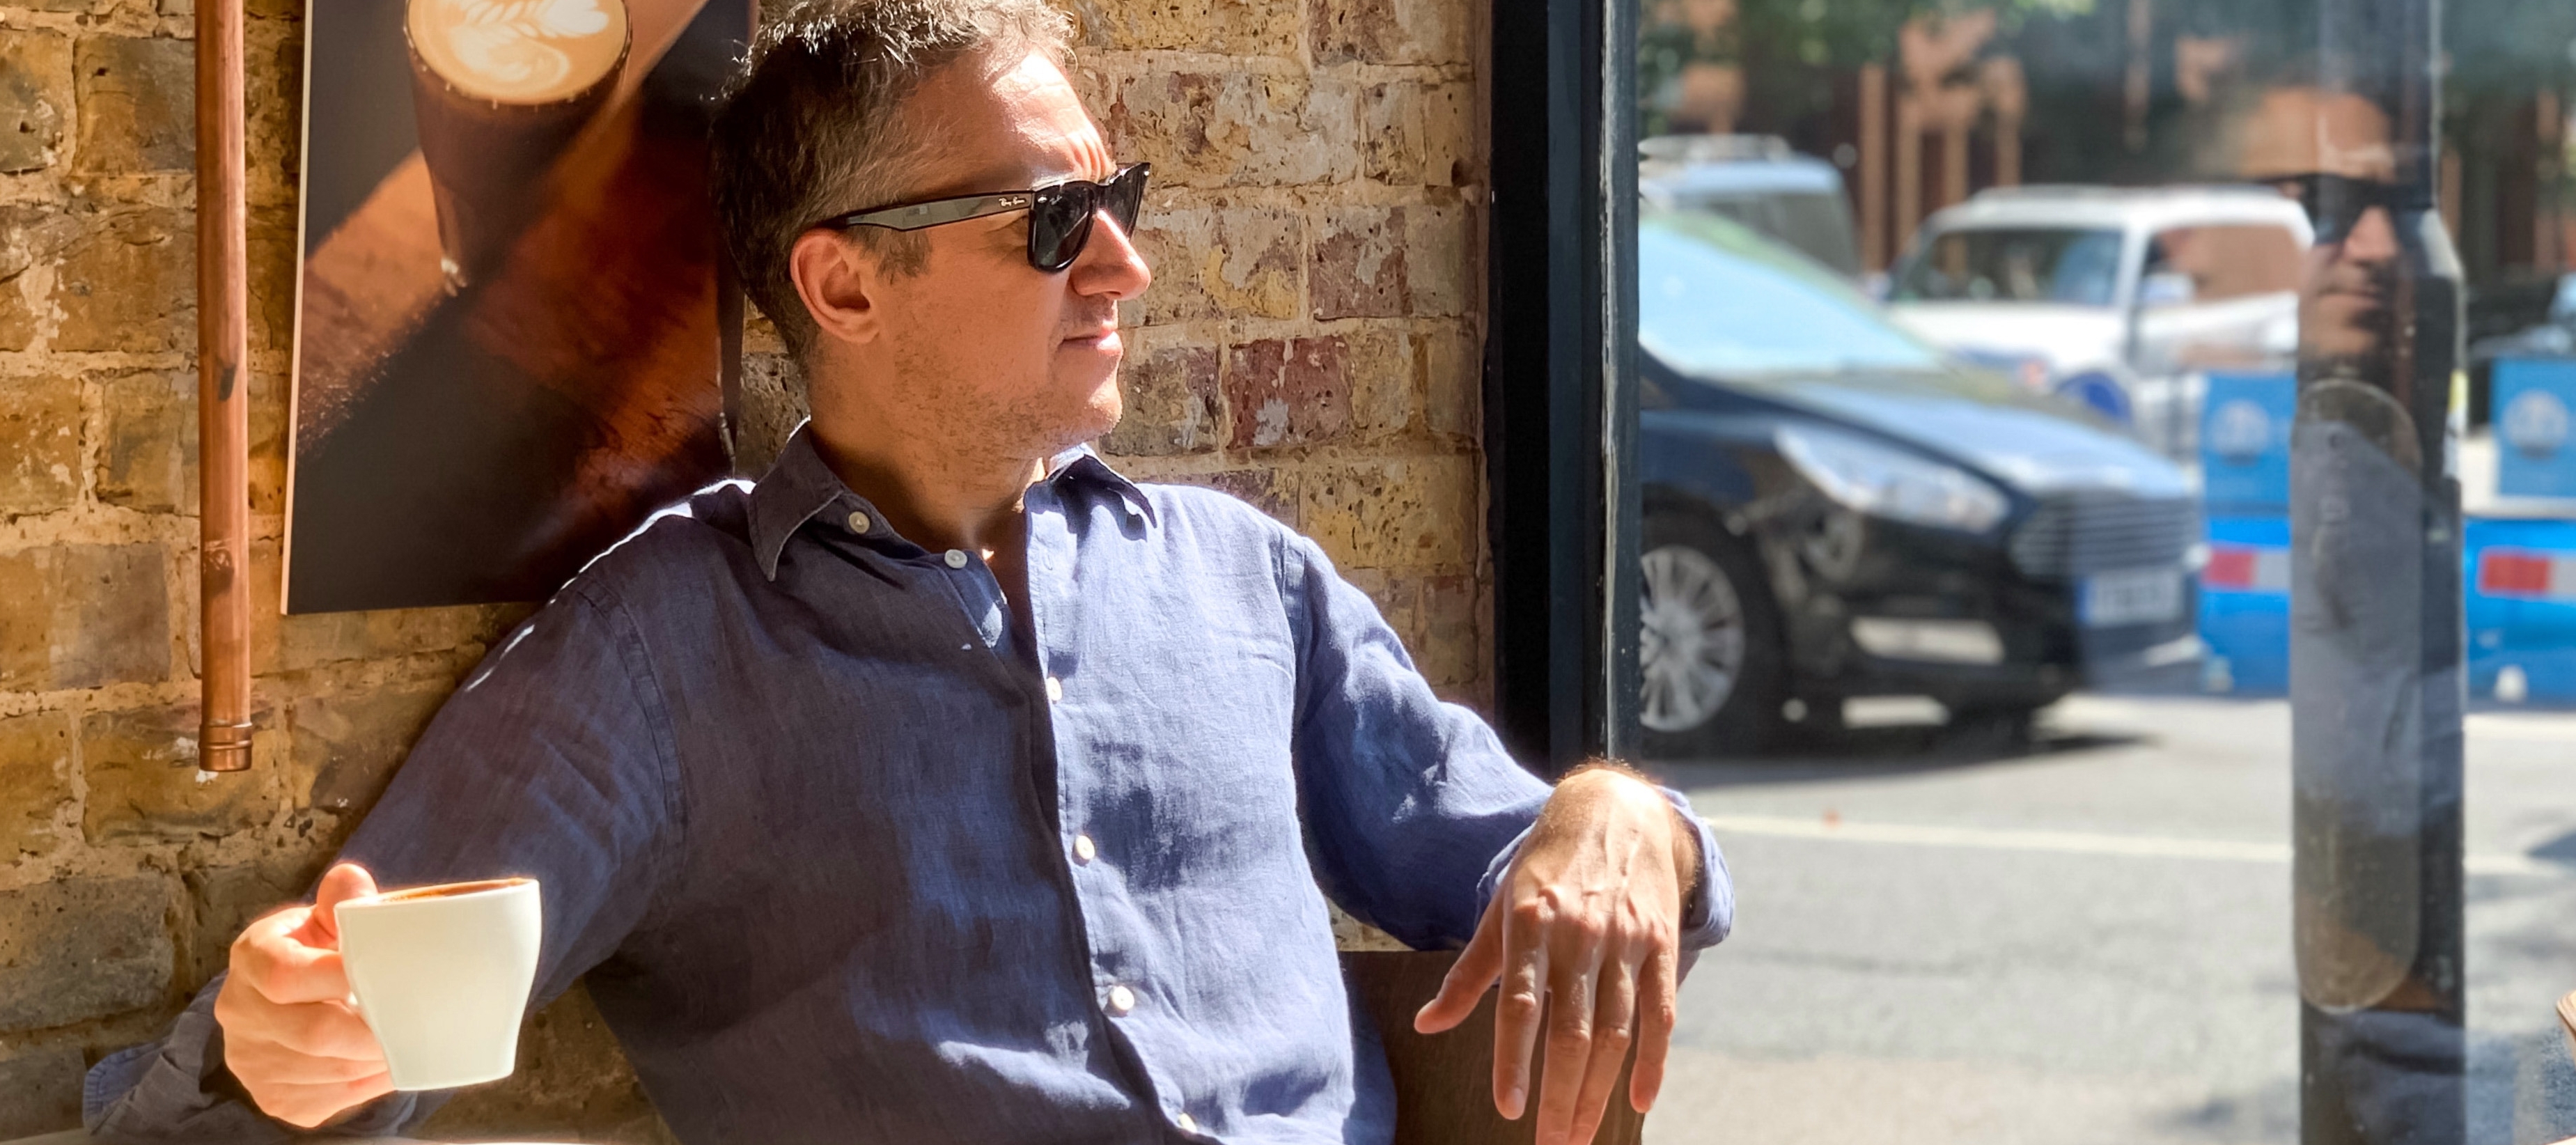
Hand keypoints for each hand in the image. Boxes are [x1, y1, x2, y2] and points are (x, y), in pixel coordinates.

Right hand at [212, 863, 394, 1127]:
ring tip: (406, 1041)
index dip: (337, 979)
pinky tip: (382, 1063)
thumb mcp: (328, 917)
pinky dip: (366, 1085)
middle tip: (413, 1022)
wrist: (295, 995)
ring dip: (375, 1061)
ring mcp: (250, 1059)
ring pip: (327, 1070)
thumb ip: (343, 899)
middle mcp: (239, 1011)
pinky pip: (327, 1099)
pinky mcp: (270, 1095)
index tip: (382, 977)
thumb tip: (352, 883)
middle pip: (313, 1033)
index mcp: (251, 958)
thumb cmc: (322, 950)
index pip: (285, 976)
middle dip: (372, 1032)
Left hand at [1412, 767, 1696, 1144]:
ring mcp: (1625, 939)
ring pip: (1616, 1030)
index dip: (1514, 1060)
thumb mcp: (1500, 906)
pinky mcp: (1661, 943)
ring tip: (1580, 1134)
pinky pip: (1660, 1012)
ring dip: (1599, 1090)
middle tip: (1551, 1144)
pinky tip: (1639, 1099)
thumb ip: (1468, 973)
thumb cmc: (1545, 866)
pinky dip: (1653, 1059)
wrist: (1617, 809)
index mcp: (1530, 923)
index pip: (1520, 1005)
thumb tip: (1426, 1025)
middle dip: (1561, 1095)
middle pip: (1572, 1030)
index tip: (1509, 1109)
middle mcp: (1579, 933)